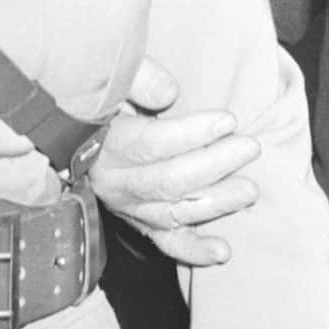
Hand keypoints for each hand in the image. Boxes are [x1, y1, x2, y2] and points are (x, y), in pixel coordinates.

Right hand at [87, 56, 260, 265]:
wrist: (78, 132)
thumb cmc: (105, 98)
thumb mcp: (113, 78)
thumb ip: (138, 78)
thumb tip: (169, 94)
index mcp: (102, 144)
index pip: (149, 144)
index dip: (191, 134)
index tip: (229, 120)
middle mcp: (112, 182)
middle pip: (166, 181)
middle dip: (213, 165)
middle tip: (250, 148)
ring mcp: (126, 208)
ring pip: (172, 213)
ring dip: (215, 204)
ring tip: (249, 190)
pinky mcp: (140, 223)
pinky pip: (167, 242)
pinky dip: (194, 251)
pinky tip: (222, 251)